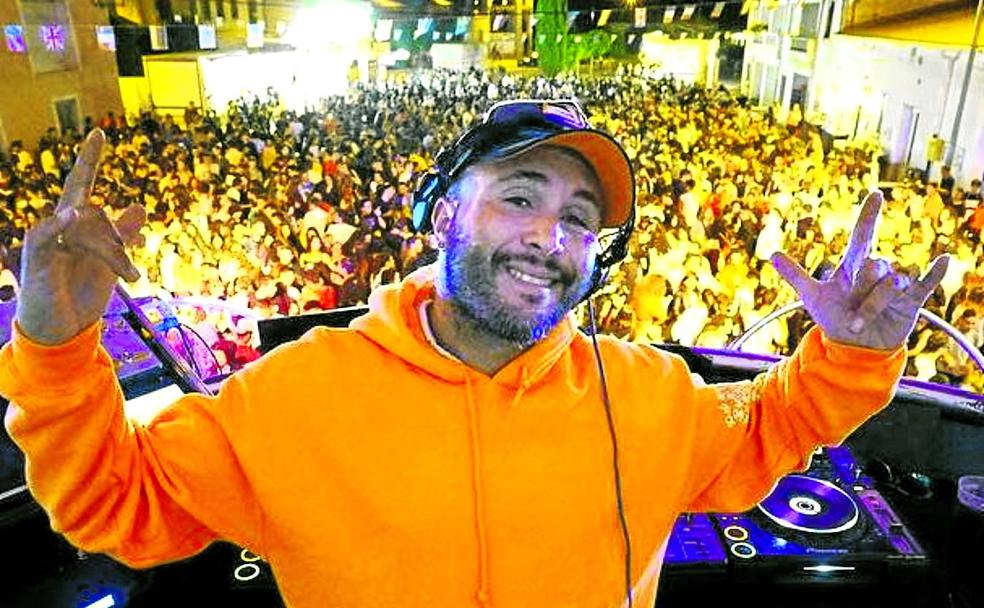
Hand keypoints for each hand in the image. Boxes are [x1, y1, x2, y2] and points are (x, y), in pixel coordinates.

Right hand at [15, 129, 145, 345]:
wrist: (64, 332)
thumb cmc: (81, 294)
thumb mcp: (112, 261)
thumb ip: (123, 233)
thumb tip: (140, 206)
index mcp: (76, 228)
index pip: (82, 187)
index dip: (90, 160)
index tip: (99, 132)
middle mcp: (58, 230)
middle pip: (88, 206)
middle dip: (97, 189)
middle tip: (114, 198)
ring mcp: (45, 245)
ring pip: (80, 224)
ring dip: (111, 250)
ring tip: (128, 275)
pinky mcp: (35, 263)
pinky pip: (43, 236)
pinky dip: (56, 224)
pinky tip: (70, 214)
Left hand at [771, 190, 947, 350]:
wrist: (853, 348)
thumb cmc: (835, 319)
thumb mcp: (813, 297)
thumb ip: (796, 275)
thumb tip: (772, 255)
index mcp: (854, 266)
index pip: (863, 235)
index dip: (869, 215)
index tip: (876, 194)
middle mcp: (877, 271)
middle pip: (875, 266)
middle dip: (863, 289)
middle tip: (852, 311)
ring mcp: (896, 284)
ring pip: (892, 281)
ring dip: (875, 304)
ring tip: (861, 321)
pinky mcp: (912, 301)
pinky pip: (926, 282)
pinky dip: (935, 272)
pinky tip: (944, 260)